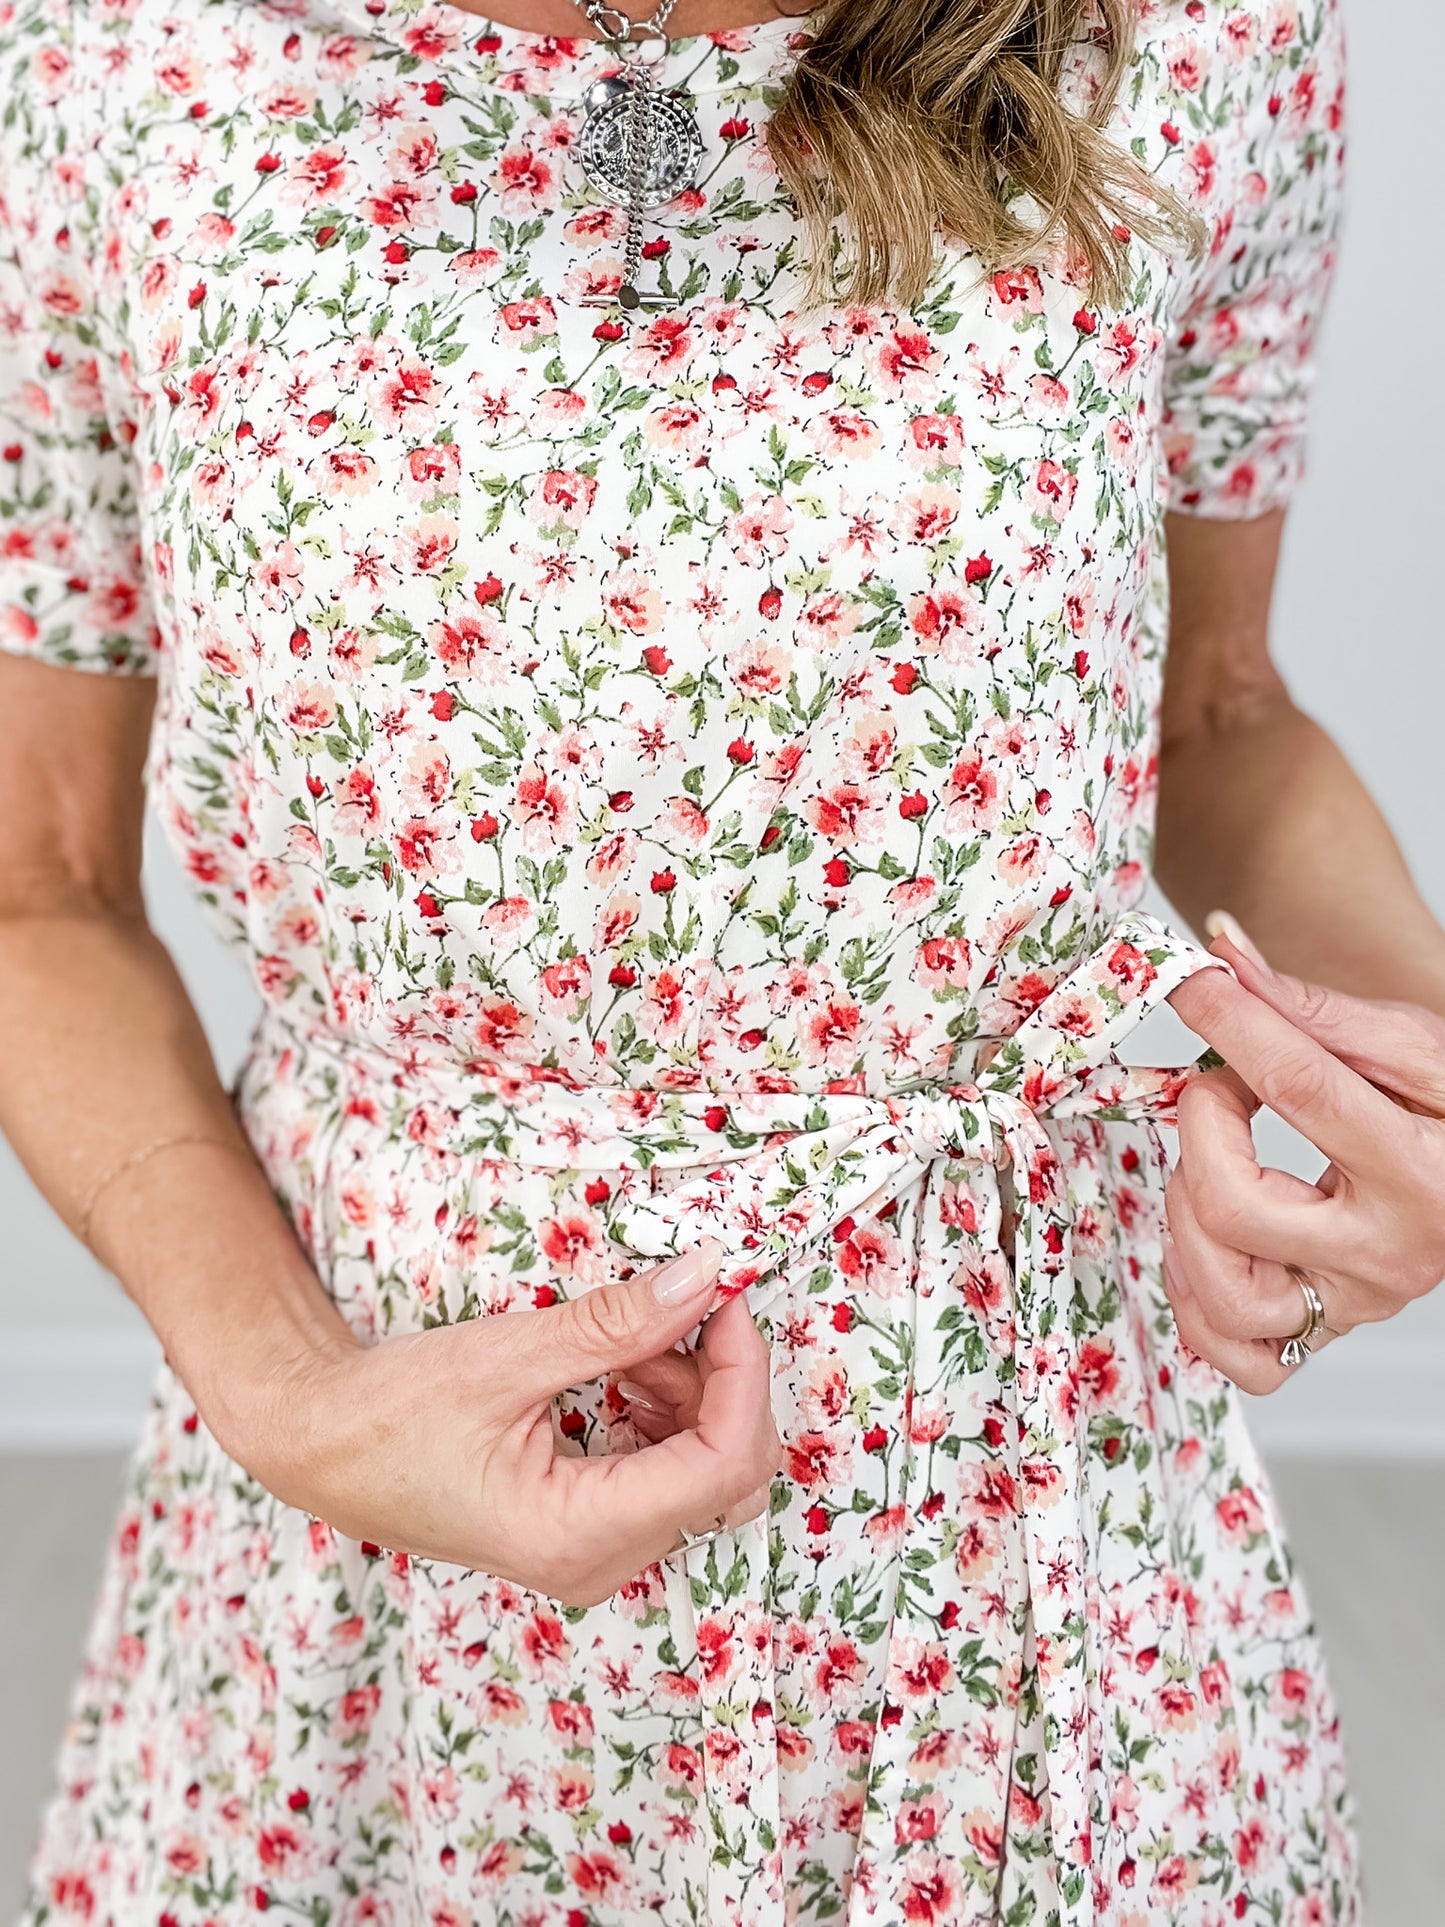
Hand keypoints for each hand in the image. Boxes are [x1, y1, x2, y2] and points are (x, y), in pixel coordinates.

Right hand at [260, 1241, 780, 1605]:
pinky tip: (623, 1370)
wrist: (320, 1447)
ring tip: (634, 1339)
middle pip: (728, 1479)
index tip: (726, 1299)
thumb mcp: (506, 1357)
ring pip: (705, 1477)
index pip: (720, 1466)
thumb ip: (614, 1325)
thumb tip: (704, 1278)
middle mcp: (598, 1563)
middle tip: (686, 1307)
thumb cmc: (391, 1412)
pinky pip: (668, 1477)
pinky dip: (667, 1414)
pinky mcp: (589, 1532)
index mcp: (576, 1536)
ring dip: (694, 1394)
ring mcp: (596, 1555)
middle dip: (724, 1385)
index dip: (743, 1376)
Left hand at [1163, 915, 1444, 1394]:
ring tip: (1216, 1165)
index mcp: (1424, 1168)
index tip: (1190, 984)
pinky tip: (1208, 1242)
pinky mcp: (1326, 1331)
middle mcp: (1393, 1251)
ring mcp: (1356, 1303)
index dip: (1232, 1025)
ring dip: (1187, 1218)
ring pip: (1228, 1299)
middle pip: (1236, 1208)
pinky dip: (1200, 1306)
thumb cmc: (1443, 1102)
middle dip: (1200, 1130)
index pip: (1303, 1088)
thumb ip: (1308, 1005)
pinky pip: (1240, 1359)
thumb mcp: (1405, 1043)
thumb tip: (1221, 950)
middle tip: (1220, 1090)